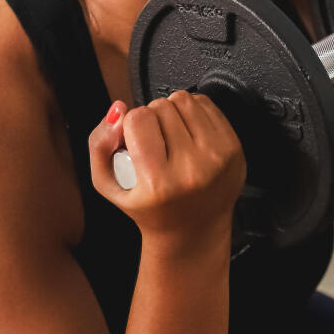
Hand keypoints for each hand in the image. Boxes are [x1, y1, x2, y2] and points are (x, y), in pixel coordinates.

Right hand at [88, 90, 245, 251]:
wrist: (193, 232)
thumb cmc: (150, 209)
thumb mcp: (108, 185)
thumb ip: (99, 144)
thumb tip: (118, 109)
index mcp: (159, 183)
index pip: (138, 119)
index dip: (130, 124)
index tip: (135, 140)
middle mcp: (192, 170)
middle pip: (161, 106)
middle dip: (152, 117)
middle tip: (154, 142)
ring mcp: (218, 158)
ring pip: (185, 100)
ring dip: (172, 111)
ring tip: (170, 135)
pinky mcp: (234, 148)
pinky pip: (208, 105)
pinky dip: (194, 113)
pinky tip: (188, 134)